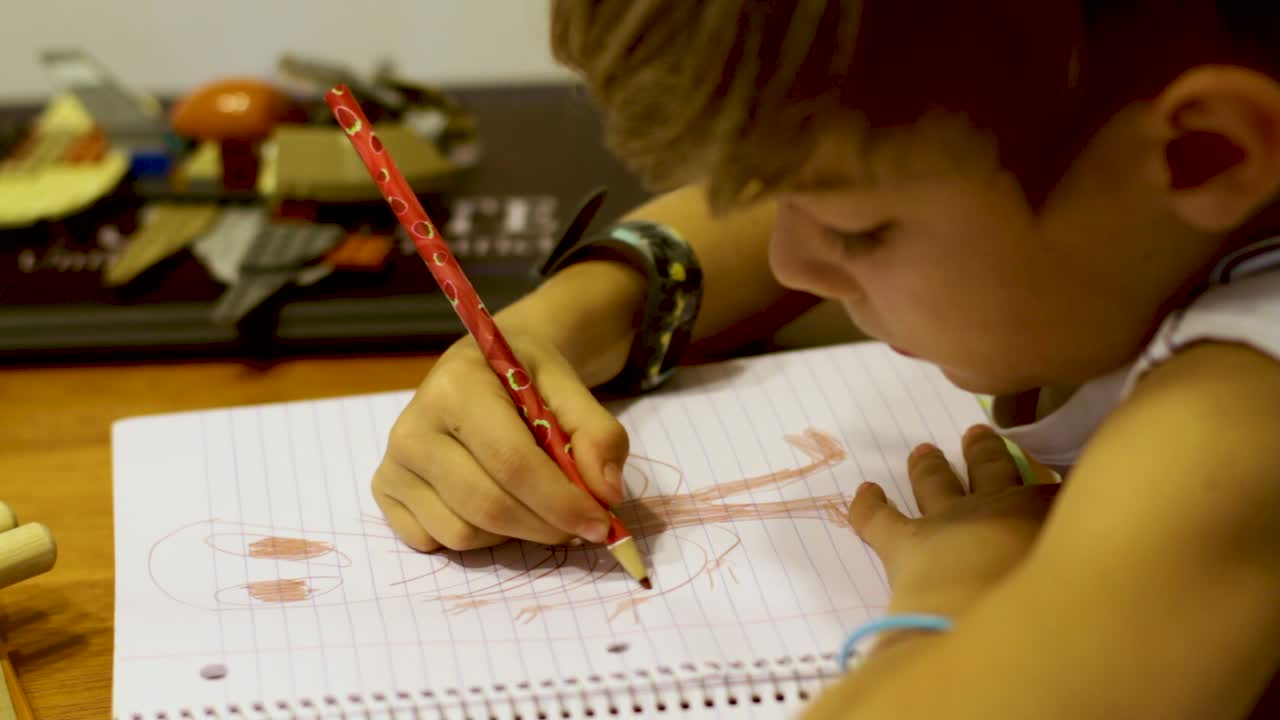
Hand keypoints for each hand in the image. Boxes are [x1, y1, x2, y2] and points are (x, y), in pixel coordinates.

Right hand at [372, 329, 628, 551]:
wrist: (483, 366)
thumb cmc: (525, 376)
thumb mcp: (570, 387)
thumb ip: (598, 434)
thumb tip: (607, 494)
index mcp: (457, 388)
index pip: (512, 463)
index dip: (561, 501)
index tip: (601, 524)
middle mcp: (412, 427)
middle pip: (487, 506)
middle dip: (545, 526)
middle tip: (582, 525)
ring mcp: (393, 463)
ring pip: (463, 533)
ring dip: (515, 534)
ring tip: (536, 502)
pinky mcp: (385, 492)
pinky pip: (438, 542)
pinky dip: (479, 538)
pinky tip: (496, 503)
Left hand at [848, 425, 1060, 616]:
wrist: (989, 626)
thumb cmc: (1048, 611)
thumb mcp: (1079, 585)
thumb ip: (1078, 568)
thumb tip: (1092, 579)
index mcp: (1044, 515)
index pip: (1052, 490)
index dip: (1050, 481)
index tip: (1051, 473)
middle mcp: (996, 506)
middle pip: (991, 469)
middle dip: (985, 452)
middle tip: (978, 434)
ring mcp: (946, 520)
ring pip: (935, 483)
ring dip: (929, 467)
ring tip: (923, 451)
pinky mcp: (903, 543)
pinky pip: (877, 518)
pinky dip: (867, 505)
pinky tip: (863, 492)